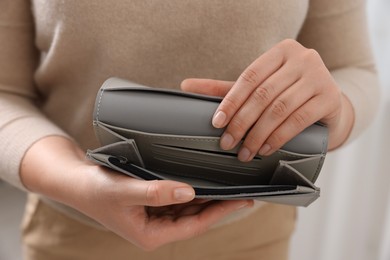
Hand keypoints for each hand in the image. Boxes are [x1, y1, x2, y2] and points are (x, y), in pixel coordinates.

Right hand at [21, 136, 253, 250]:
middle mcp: (156, 228)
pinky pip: (180, 199)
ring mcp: (156, 216)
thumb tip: (190, 192)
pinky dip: (194, 191)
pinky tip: (206, 181)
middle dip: (220, 204)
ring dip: (209, 197)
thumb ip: (156, 192)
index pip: (195, 224)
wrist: (77, 183)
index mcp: (151, 234)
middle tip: (245, 190)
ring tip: (231, 185)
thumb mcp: (125, 191)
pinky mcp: (154, 204)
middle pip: (196, 217)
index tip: (242, 199)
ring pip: (190, 208)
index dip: (220, 212)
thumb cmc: (96, 190)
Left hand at [182, 39, 353, 160]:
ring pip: (279, 109)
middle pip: (263, 94)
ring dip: (258, 135)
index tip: (217, 124)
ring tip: (245, 153)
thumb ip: (226, 89)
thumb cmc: (287, 95)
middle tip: (227, 144)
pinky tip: (265, 149)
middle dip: (242, 123)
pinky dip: (278, 137)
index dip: (231, 101)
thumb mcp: (258, 89)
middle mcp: (303, 58)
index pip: (249, 77)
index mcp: (281, 51)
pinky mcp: (330, 98)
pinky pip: (298, 120)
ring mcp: (319, 76)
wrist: (327, 105)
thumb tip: (186, 86)